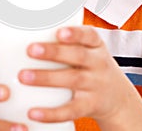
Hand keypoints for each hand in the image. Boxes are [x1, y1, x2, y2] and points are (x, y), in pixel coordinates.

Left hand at [18, 26, 141, 129]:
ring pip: (72, 80)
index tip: (59, 32)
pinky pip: (71, 110)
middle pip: (78, 56)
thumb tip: (25, 28)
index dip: (75, 33)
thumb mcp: (89, 49)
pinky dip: (52, 112)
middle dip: (54, 52)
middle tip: (30, 49)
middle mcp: (98, 63)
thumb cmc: (92, 65)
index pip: (89, 35)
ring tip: (23, 76)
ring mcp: (95, 85)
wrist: (117, 96)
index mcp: (96, 45)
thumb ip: (67, 40)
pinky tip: (33, 112)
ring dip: (46, 78)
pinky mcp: (90, 105)